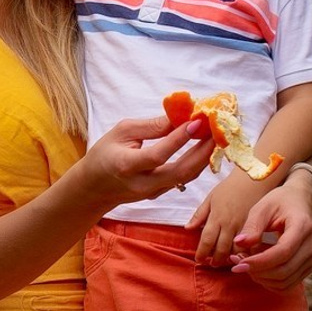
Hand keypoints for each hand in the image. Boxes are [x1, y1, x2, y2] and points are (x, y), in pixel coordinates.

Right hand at [77, 113, 214, 212]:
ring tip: (215, 135)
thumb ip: (151, 126)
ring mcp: (152, 192)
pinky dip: (196, 162)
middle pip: (180, 171)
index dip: (179, 139)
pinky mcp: (159, 194)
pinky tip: (203, 147)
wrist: (94, 188)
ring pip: (186, 177)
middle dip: (203, 150)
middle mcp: (142, 184)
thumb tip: (179, 116)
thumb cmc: (105, 154)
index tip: (197, 121)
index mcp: (126, 166)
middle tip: (217, 130)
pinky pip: (183, 179)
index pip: (158, 154)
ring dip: (204, 156)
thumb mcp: (122, 132)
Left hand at [186, 174, 257, 266]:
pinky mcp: (255, 228)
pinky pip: (250, 246)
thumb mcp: (210, 198)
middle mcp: (230, 225)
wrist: (253, 179)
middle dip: (215, 260)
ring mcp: (244, 227)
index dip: (202, 253)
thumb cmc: (229, 187)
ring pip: (236, 251)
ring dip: (229, 258)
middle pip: (222, 250)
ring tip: (223, 261)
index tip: (198, 259)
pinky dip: (244, 252)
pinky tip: (239, 254)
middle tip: (210, 263)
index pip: (207, 241)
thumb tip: (188, 228)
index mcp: (217, 218)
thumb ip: (199, 215)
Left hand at [230, 168, 311, 288]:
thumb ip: (252, 226)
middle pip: (284, 271)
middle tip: (236, 264)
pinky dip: (269, 282)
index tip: (238, 264)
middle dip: (257, 272)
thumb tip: (240, 244)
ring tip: (245, 264)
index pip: (283, 252)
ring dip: (261, 278)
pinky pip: (288, 285)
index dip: (260, 262)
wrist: (300, 202)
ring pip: (285, 282)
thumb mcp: (263, 207)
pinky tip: (257, 270)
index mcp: (303, 226)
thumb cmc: (279, 202)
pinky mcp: (307, 267)